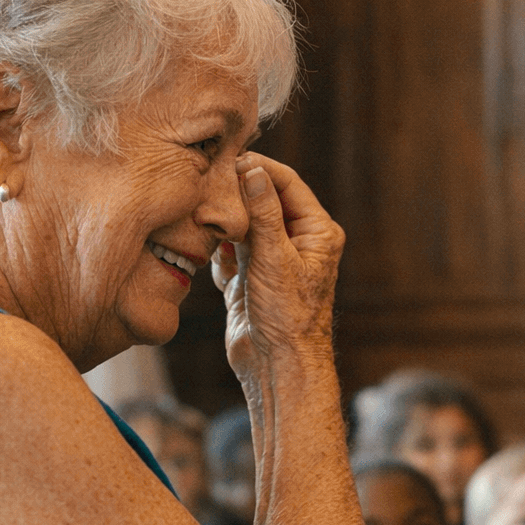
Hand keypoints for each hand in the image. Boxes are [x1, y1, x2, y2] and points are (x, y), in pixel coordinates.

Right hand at [212, 154, 344, 377]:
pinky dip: (219, 252)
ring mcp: (273, 259)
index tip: (230, 159)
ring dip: (225, 223)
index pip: (288, 183)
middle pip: (264, 200)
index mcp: (318, 232)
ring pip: (244, 225)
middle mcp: (298, 241)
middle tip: (209, 185)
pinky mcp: (251, 277)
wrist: (278, 366)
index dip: (259, 169)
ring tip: (205, 219)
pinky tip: (215, 260)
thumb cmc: (288, 315)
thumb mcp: (275, 257)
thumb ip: (263, 213)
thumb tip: (253, 170)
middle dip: (237, 195)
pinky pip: (230, 251)